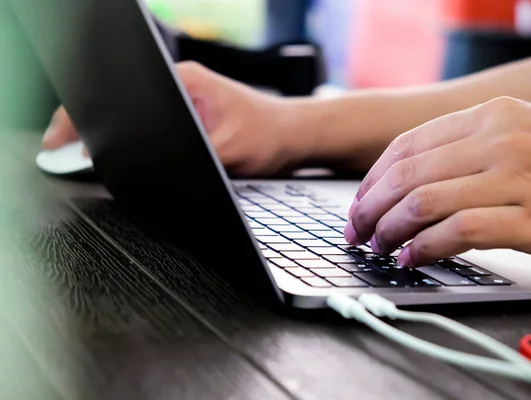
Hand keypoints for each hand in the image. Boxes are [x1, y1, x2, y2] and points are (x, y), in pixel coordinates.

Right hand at [42, 62, 305, 175]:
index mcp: (186, 82)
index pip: (122, 92)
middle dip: (95, 128)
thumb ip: (186, 158)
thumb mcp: (226, 153)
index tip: (66, 140)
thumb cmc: (271, 137)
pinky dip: (138, 140)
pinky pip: (156, 124)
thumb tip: (142, 167)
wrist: (296, 137)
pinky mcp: (194, 114)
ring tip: (99, 156)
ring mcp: (187, 98)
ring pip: (138, 115)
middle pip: (123, 102)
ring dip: (117, 134)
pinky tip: (131, 154)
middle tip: (72, 152)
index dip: (86, 117)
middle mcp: (183, 85)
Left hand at [345, 97, 530, 268]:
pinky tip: (413, 258)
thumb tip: (409, 177)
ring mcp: (520, 178)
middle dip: (370, 209)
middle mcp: (501, 140)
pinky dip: (425, 249)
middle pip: (407, 176)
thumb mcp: (524, 133)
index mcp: (493, 116)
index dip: (372, 180)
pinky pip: (459, 233)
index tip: (359, 203)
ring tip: (381, 247)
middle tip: (358, 232)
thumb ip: (468, 146)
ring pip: (424, 203)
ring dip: (390, 231)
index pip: (407, 146)